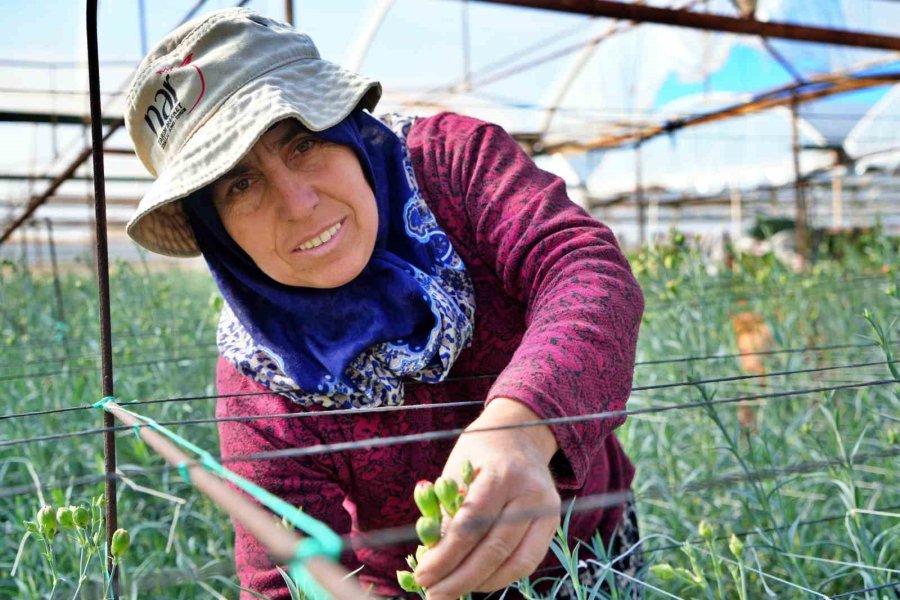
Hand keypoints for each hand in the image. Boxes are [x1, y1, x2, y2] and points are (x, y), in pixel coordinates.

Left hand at [414, 398, 560, 598]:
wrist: (521, 433)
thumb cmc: (480, 452)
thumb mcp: (456, 469)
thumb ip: (448, 511)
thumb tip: (433, 558)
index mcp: (501, 473)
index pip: (471, 525)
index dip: (445, 556)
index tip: (422, 576)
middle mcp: (529, 492)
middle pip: (493, 548)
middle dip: (459, 578)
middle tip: (433, 595)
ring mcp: (546, 508)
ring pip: (515, 561)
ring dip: (480, 583)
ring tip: (452, 592)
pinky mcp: (553, 522)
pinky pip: (528, 561)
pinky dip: (501, 577)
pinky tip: (477, 581)